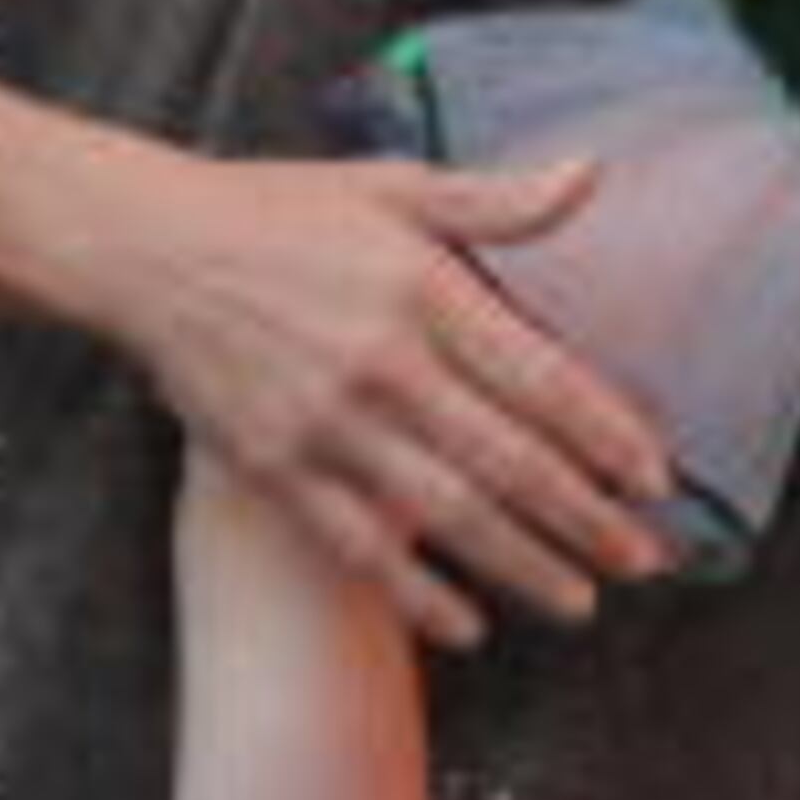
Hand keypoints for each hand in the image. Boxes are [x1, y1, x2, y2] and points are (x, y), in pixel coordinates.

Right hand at [118, 148, 674, 650]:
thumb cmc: (276, 213)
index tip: (655, 478)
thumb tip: (594, 174)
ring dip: (521, 566)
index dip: (605, 433)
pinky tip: (467, 626)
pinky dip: (416, 594)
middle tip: (645, 560)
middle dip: (585, 517)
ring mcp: (324, 422)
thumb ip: (497, 200)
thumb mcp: (390, 187)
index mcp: (420, 287)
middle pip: (506, 457)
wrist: (144, 249)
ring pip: (445, 513)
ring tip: (579, 600)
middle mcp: (380, 360)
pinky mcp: (273, 467)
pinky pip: (357, 547)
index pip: (539, 375)